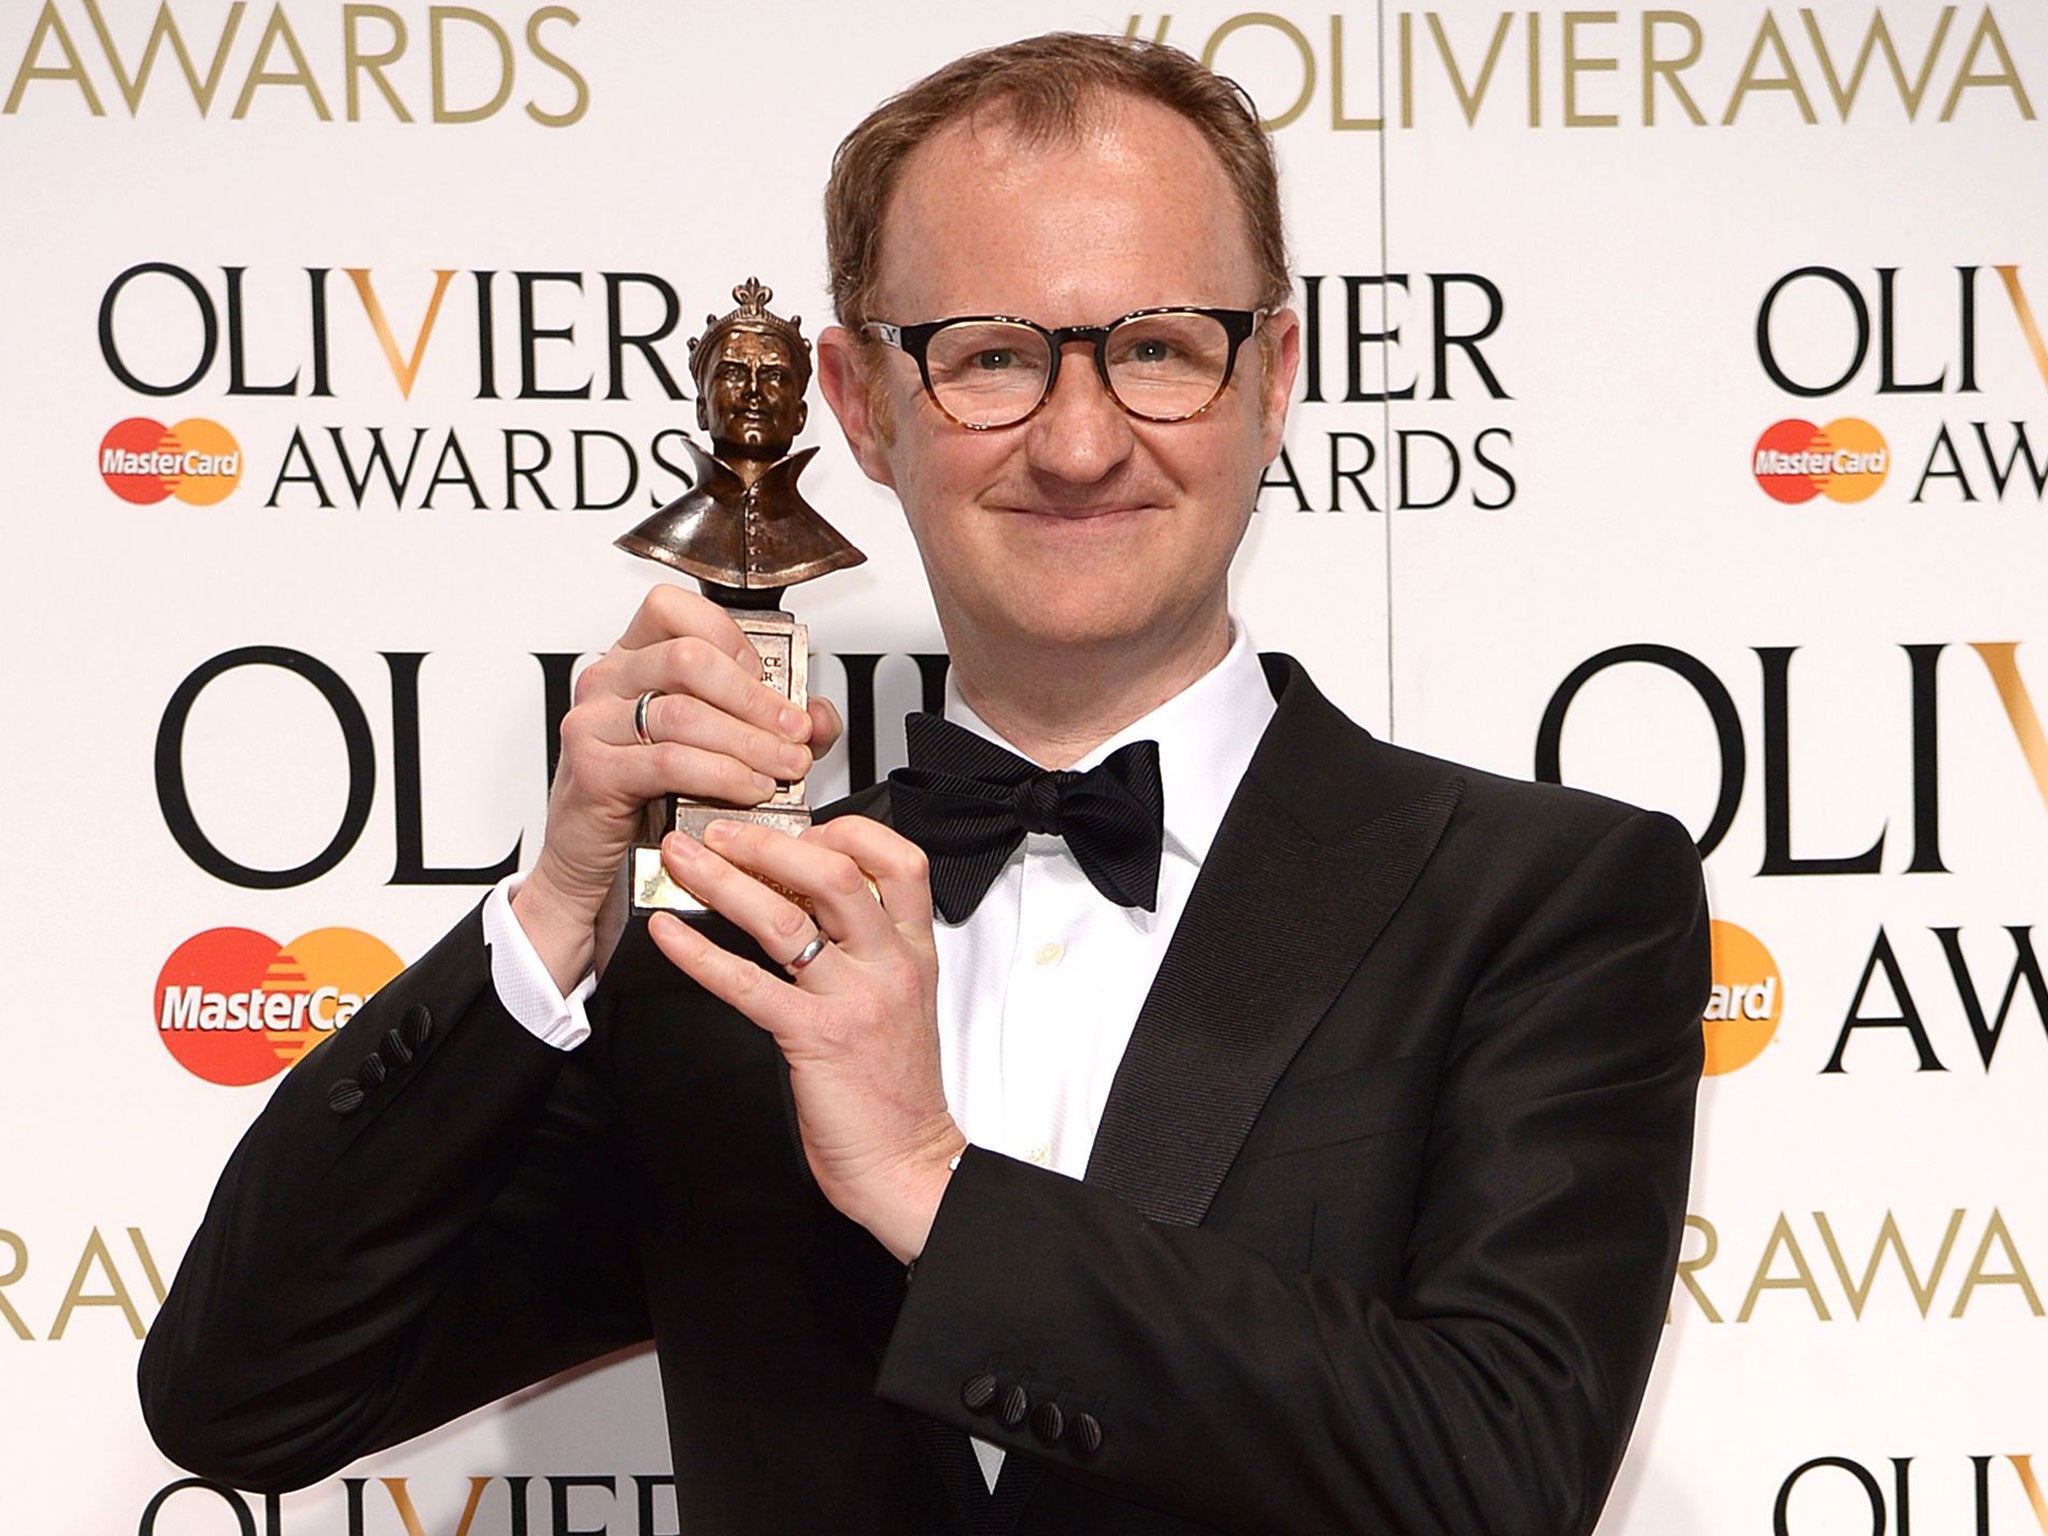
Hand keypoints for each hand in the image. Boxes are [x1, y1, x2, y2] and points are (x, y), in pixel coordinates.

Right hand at [513, 584, 840, 991]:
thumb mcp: (713, 749)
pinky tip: (749, 789)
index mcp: (633, 659)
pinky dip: (722, 775)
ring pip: (684, 713)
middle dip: (756, 698)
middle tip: (793, 732)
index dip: (732, 638)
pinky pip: (670, 762)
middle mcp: (608, 681)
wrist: (596, 865)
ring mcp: (594, 723)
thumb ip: (770, 725)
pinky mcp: (595, 770)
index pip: (676, 610)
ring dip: (749, 742)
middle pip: (689, 658)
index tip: (768, 679)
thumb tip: (818, 714)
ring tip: (783, 767)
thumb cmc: (646, 799)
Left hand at [648, 815, 964, 1263]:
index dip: (845, 831)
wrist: (907, 1164)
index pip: (898, 860)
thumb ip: (869, 950)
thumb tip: (812, 904)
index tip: (800, 825)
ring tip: (682, 860)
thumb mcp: (903, 1002)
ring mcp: (854, 1000)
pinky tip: (668, 935)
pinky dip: (698, 953)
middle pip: (834, 872)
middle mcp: (889, 965)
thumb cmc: (896, 1091)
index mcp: (913, 952)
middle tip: (720, 829)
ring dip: (724, 879)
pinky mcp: (815, 1039)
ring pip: (786, 917)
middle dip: (767, 840)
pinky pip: (747, 983)